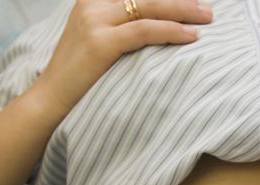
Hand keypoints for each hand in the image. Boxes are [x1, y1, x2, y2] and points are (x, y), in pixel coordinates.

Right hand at [33, 0, 212, 113]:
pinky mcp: (100, 42)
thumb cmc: (80, 77)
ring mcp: (94, 20)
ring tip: (208, 18)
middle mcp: (92, 3)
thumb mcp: (97, 41)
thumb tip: (156, 26)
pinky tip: (191, 36)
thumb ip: (120, 27)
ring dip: (183, 11)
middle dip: (181, 0)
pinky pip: (145, 31)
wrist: (51, 99)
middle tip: (208, 9)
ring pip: (149, 7)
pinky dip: (171, 31)